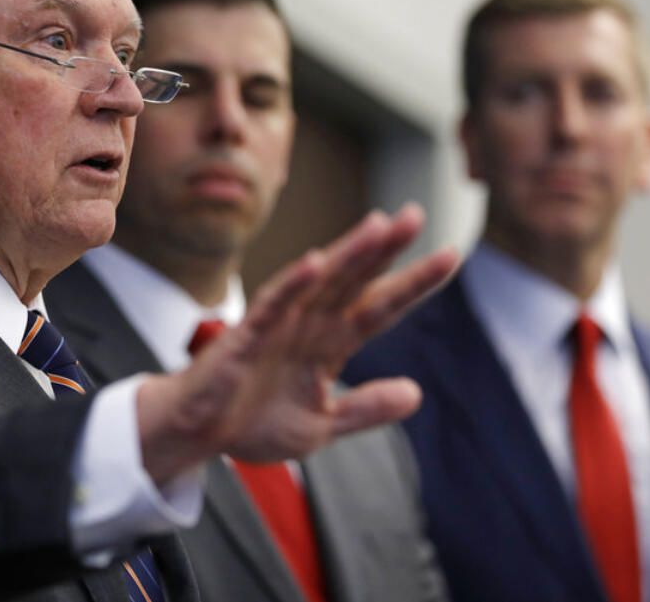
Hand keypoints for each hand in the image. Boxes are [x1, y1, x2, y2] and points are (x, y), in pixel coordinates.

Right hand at [136, 203, 458, 483]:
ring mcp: (279, 325)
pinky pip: (273, 305)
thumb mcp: (322, 424)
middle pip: (355, 280)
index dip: (414, 283)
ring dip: (349, 254)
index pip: (380, 306)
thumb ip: (366, 407)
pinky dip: (294, 284)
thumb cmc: (253, 420)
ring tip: (379, 227)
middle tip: (416, 214)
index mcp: (330, 343)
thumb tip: (416, 394)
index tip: (451, 255)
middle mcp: (309, 324)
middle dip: (386, 250)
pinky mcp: (247, 336)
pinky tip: (315, 263)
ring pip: (320, 283)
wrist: (198, 434)